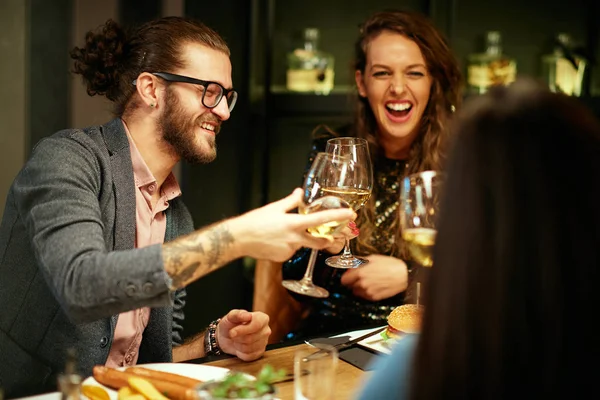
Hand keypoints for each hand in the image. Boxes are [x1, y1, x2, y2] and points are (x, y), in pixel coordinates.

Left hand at [216, 309, 270, 360]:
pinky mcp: (260, 353)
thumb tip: (248, 316)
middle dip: (238, 338)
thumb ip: (237, 314)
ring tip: (237, 339)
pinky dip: (240, 352)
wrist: (227, 337)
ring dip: (238, 345)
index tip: (232, 331)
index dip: (243, 330)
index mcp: (262, 318)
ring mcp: (264, 342)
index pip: (257, 325)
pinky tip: (240, 346)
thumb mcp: (230, 317)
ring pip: (249, 348)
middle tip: (233, 334)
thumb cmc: (231, 325)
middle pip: (250, 338)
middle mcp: (266, 330)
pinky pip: (248, 356)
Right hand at [232, 188, 355, 261]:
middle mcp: (295, 239)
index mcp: (294, 223)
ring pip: (303, 245)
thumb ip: (291, 201)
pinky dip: (289, 246)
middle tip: (335, 235)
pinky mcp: (283, 258)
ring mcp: (290, 250)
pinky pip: (292, 251)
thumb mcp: (275, 207)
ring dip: (302, 240)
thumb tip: (300, 192)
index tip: (351, 214)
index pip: (322, 219)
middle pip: (320, 241)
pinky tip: (276, 241)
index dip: (339, 217)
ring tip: (283, 233)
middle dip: (329, 239)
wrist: (239, 239)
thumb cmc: (255, 221)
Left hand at [340, 254, 407, 300]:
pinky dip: (366, 292)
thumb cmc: (390, 265)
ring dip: (359, 287)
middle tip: (359, 277)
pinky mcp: (374, 298)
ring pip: (356, 292)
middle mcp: (362, 284)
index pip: (344, 280)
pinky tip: (373, 286)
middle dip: (352, 281)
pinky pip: (364, 296)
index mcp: (360, 273)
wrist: (403, 275)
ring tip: (368, 281)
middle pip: (349, 286)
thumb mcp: (372, 258)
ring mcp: (367, 292)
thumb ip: (359, 261)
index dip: (346, 276)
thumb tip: (350, 262)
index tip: (349, 275)